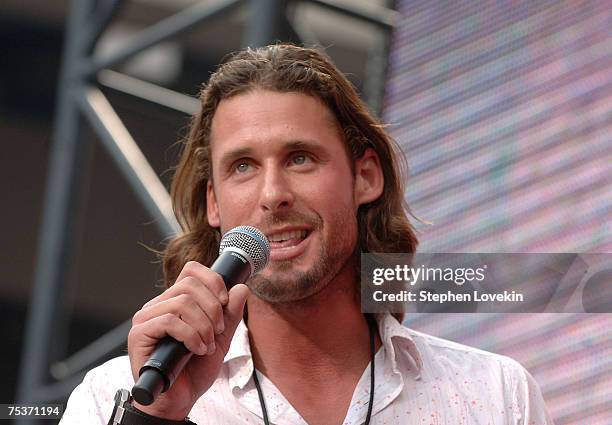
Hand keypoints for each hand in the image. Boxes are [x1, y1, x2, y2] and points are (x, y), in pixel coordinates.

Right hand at [127, 261, 249, 419]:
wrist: (179, 400)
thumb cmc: (194, 370)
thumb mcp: (220, 339)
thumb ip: (230, 315)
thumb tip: (241, 288)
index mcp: (175, 301)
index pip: (191, 271)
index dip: (213, 280)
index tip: (225, 302)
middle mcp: (158, 305)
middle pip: (190, 284)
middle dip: (213, 308)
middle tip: (219, 331)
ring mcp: (146, 319)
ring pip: (182, 302)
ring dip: (204, 325)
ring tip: (207, 345)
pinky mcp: (139, 334)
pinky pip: (170, 321)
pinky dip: (191, 335)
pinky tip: (197, 350)